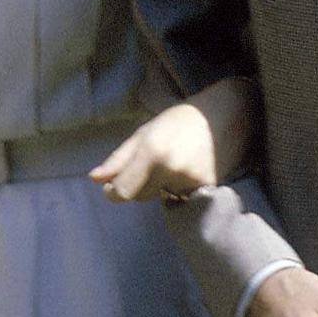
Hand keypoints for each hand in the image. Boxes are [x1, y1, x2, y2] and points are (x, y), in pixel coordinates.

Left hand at [89, 102, 218, 200]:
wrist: (224, 116)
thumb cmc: (178, 120)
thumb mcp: (144, 132)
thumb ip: (119, 159)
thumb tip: (94, 179)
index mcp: (151, 151)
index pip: (123, 190)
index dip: (113, 192)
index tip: (112, 187)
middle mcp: (170, 169)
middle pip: (139, 196)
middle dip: (138, 185)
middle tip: (151, 163)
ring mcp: (191, 180)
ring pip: (160, 199)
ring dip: (159, 188)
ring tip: (172, 163)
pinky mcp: (207, 188)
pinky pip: (180, 200)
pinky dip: (178, 191)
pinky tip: (186, 171)